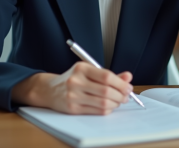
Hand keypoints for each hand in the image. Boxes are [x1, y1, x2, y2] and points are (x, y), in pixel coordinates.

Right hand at [11, 62, 132, 114]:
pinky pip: (96, 111)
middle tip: (126, 96)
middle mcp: (76, 81)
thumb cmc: (73, 78)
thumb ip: (109, 74)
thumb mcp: (89, 71)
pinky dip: (107, 109)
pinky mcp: (72, 108)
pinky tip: (108, 106)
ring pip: (103, 103)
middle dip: (120, 95)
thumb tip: (128, 76)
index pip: (106, 76)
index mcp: (82, 68)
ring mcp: (73, 96)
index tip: (128, 87)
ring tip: (118, 101)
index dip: (121, 83)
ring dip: (115, 104)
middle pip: (106, 91)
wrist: (50, 89)